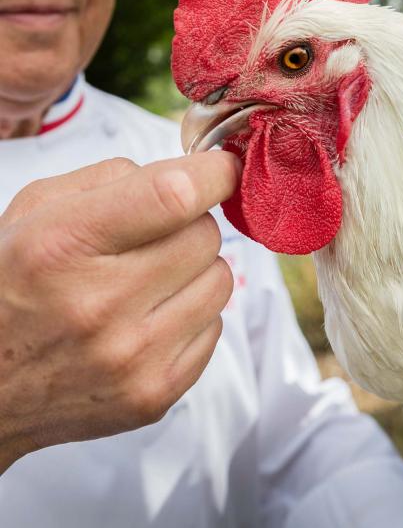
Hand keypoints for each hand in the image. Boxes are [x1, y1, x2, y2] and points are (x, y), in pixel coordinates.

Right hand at [0, 151, 239, 472]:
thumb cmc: (11, 285)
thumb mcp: (35, 210)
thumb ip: (112, 177)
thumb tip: (190, 173)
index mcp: (63, 245)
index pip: (173, 195)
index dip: (212, 174)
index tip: (222, 168)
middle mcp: (99, 305)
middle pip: (205, 235)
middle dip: (188, 224)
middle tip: (152, 237)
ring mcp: (131, 358)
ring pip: (220, 280)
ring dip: (195, 270)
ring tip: (150, 280)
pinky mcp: (154, 395)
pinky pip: (216, 327)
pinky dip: (191, 314)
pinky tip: (149, 319)